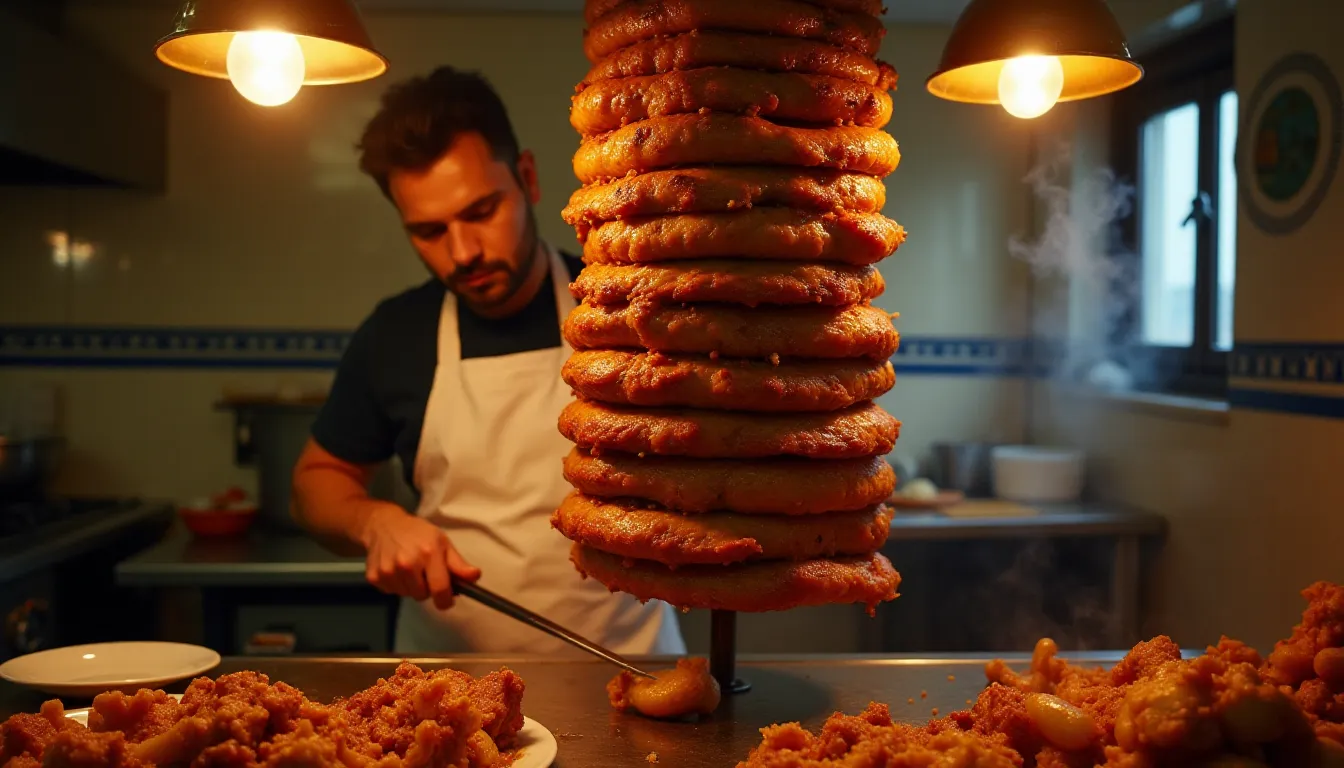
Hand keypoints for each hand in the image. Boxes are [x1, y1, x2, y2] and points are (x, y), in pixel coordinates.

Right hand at [358, 502, 480, 609]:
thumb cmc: (417, 533)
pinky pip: (392, 592)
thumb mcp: (442, 542)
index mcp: (428, 554)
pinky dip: (396, 585)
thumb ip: (458, 563)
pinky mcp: (374, 577)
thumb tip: (474, 577)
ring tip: (409, 569)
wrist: (383, 525)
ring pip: (407, 595)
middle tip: (424, 572)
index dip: (445, 600)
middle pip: (422, 596)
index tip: (447, 599)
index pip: (440, 590)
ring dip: (411, 587)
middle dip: (427, 588)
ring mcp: (388, 571)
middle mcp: (406, 564)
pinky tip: (396, 569)